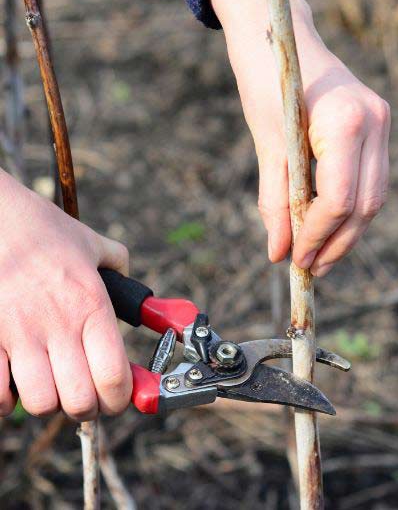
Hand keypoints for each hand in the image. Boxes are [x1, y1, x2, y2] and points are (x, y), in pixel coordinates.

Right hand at [0, 170, 130, 419]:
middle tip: (85, 399)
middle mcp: (58, 324)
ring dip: (48, 404)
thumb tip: (141, 291)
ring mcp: (18, 334)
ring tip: (50, 389)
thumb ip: (119, 269)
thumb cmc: (42, 230)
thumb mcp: (92, 245)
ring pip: (39, 404)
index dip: (120, 399)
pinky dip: (6, 401)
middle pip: (79, 401)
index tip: (119, 399)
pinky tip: (13, 386)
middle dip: (86, 409)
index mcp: (91, 305)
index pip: (114, 376)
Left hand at [211, 0, 389, 276]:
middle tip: (309, 270)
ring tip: (316, 255)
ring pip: (374, 198)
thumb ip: (275, 199)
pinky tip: (326, 224)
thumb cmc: (267, 77)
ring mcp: (382, 123)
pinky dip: (350, 208)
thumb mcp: (267, 140)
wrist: (281, 30)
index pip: (339, 199)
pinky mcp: (378, 127)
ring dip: (346, 232)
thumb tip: (279, 252)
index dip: (317, 237)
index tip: (295, 261)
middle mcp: (375, 121)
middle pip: (365, 206)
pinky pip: (371, 181)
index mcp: (347, 120)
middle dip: (337, 244)